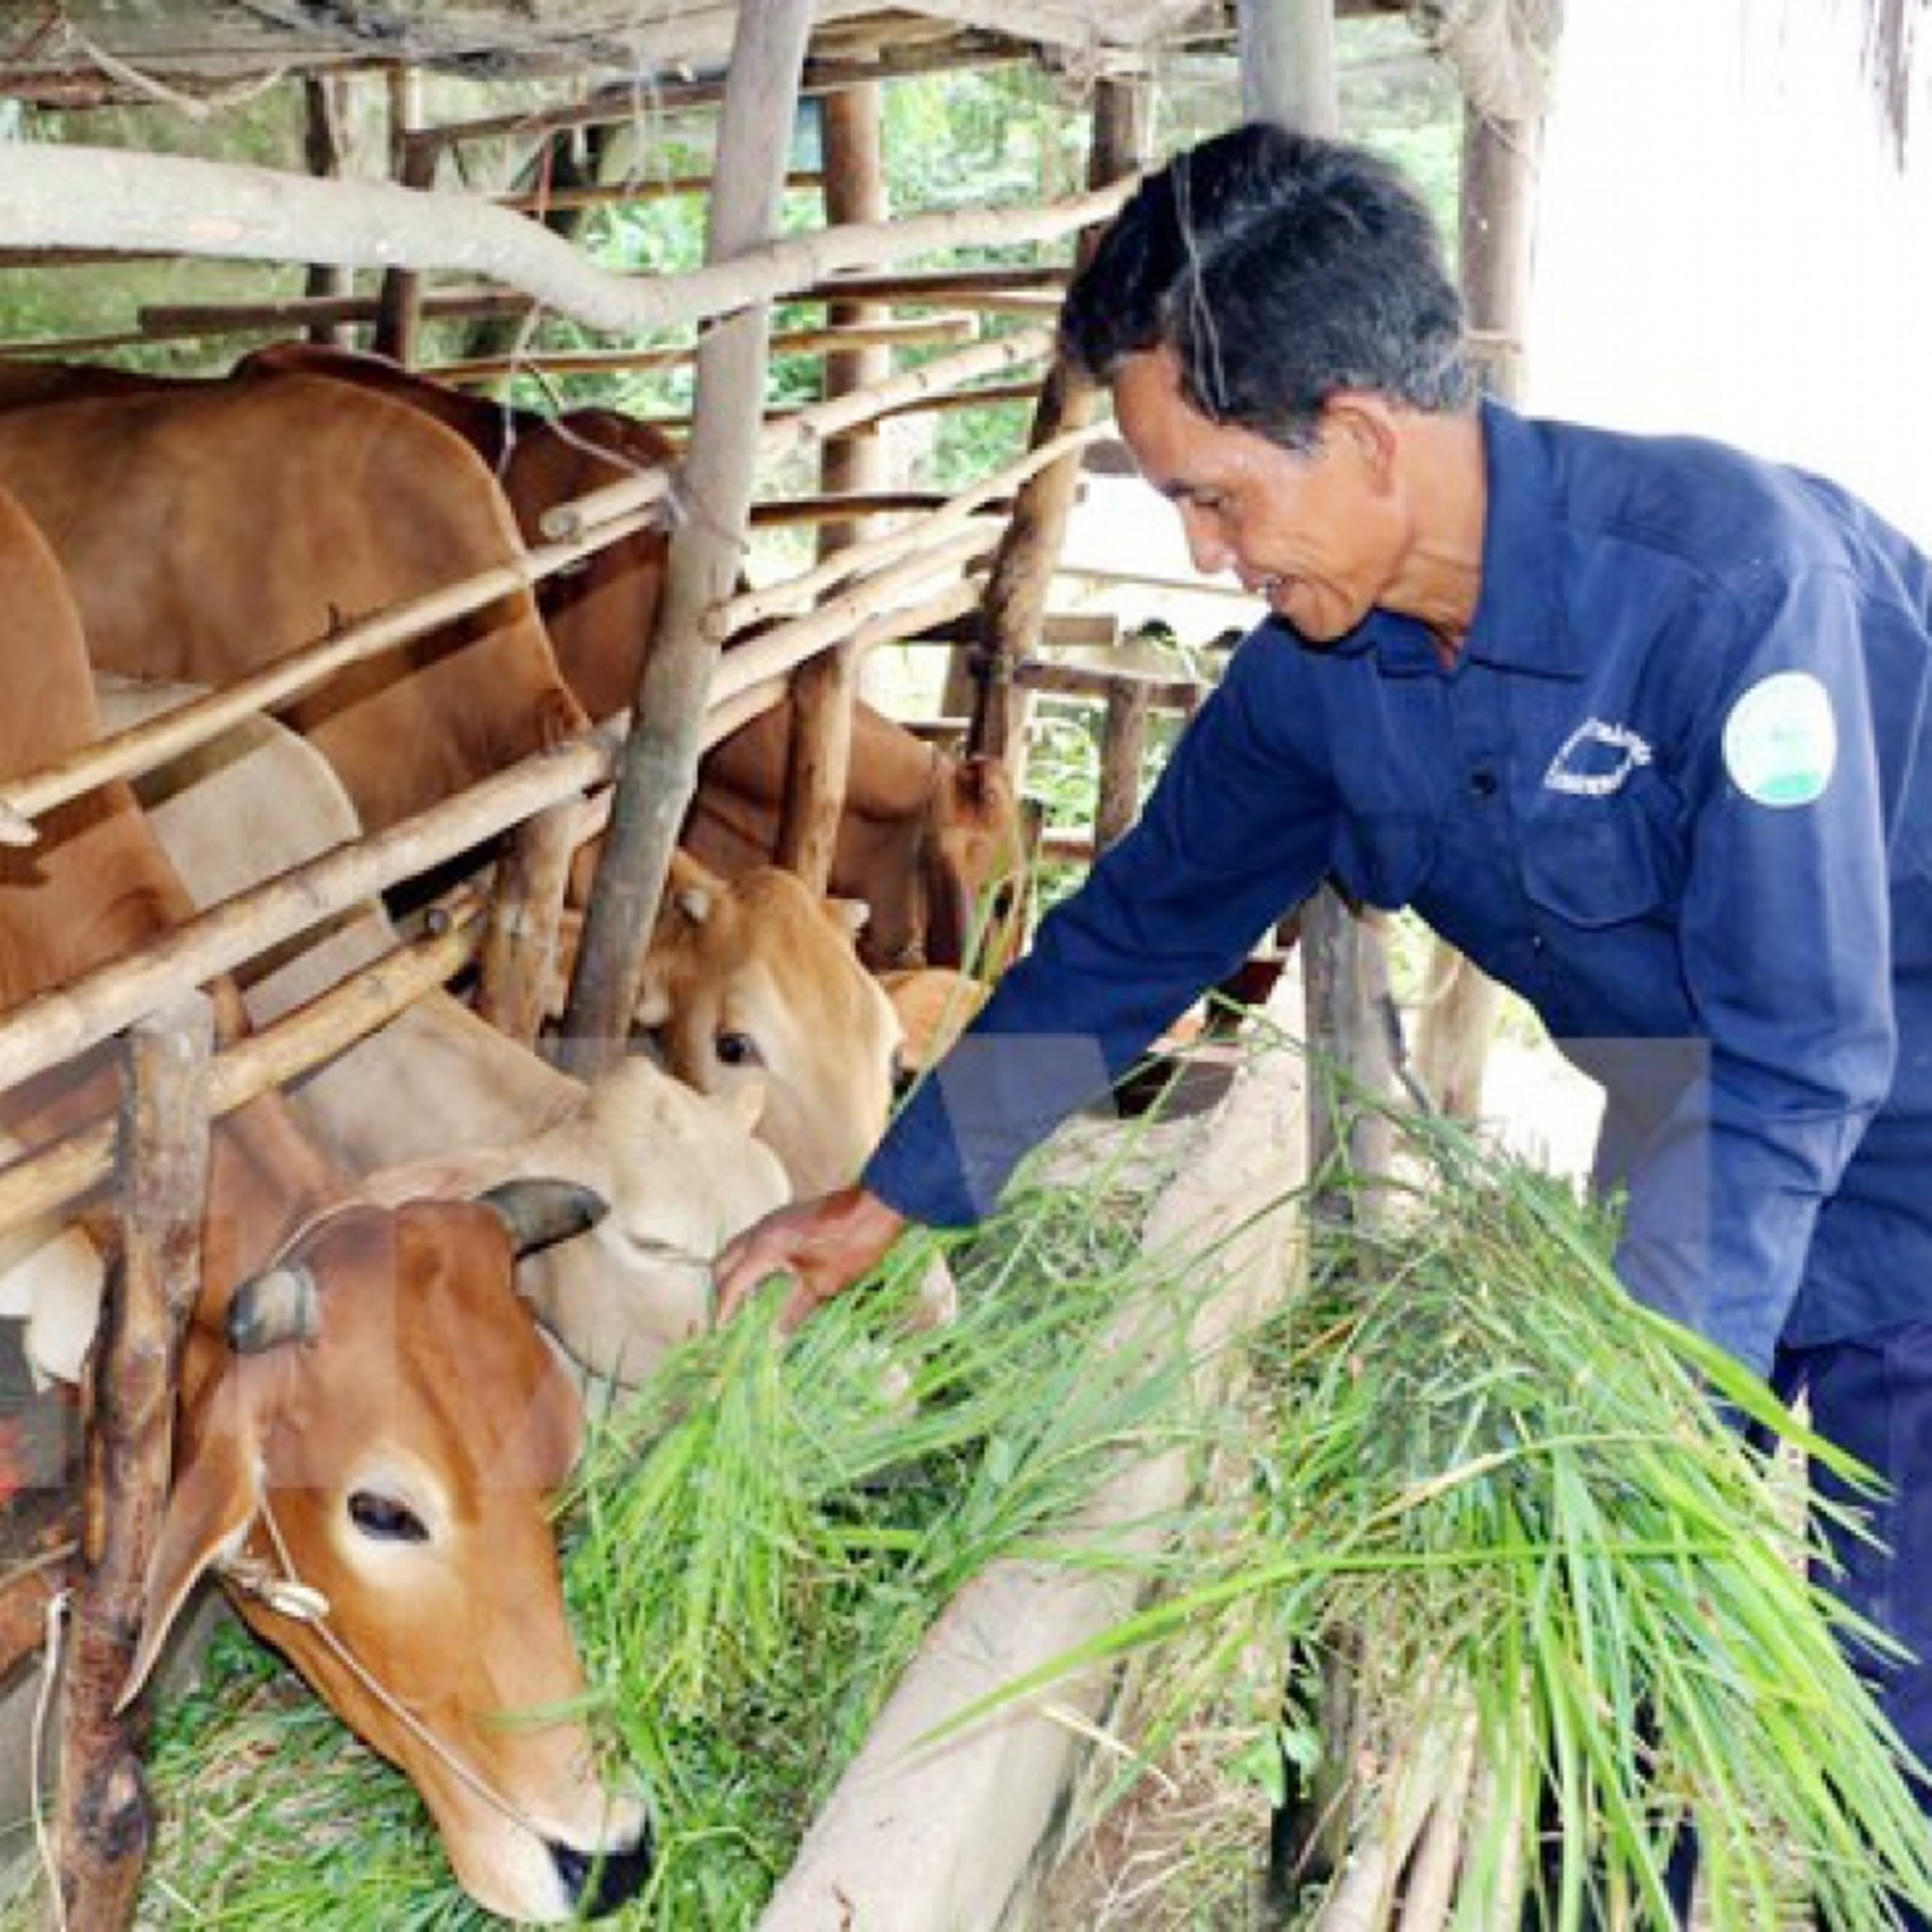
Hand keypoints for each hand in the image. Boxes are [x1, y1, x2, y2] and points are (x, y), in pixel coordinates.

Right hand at [712, 1185, 908, 1331]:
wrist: (875, 1207)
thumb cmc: (851, 1245)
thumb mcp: (822, 1285)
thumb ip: (794, 1312)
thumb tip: (775, 1340)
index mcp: (764, 1247)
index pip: (731, 1283)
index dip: (724, 1309)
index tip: (719, 1331)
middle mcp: (761, 1230)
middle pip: (724, 1261)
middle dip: (721, 1289)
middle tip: (727, 1316)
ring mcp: (772, 1220)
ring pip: (737, 1247)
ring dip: (734, 1272)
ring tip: (742, 1300)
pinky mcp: (785, 1218)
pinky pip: (753, 1240)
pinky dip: (749, 1260)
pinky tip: (763, 1278)